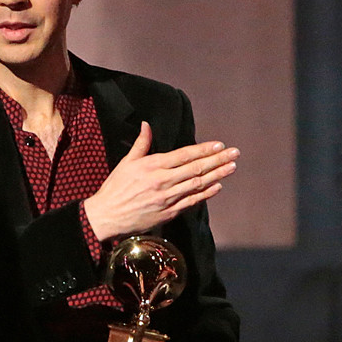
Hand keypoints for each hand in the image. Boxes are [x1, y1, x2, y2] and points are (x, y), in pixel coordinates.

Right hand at [83, 122, 238, 241]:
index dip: (204, 149)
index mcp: (152, 166)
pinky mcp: (168, 212)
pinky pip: (192, 202)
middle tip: (235, 153)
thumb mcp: (126, 162)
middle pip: (196, 168)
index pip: (184, 155)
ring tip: (231, 167)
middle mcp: (163, 181)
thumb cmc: (115, 188)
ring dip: (217, 175)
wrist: (107, 215)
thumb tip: (146, 125)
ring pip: (198, 184)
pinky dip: (206, 194)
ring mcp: (167, 198)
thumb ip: (141, 144)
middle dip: (218, 160)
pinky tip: (217, 186)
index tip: (219, 144)